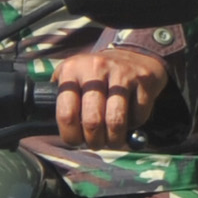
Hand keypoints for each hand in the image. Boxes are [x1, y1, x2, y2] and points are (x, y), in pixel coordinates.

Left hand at [52, 45, 167, 148]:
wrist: (135, 54)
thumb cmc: (98, 74)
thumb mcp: (74, 75)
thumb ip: (62, 96)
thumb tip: (54, 127)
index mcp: (72, 70)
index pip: (66, 113)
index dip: (70, 136)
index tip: (75, 142)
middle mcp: (95, 68)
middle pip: (92, 121)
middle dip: (94, 141)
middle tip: (96, 144)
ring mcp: (121, 73)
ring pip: (115, 121)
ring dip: (114, 140)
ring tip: (112, 140)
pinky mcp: (143, 80)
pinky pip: (137, 116)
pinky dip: (134, 125)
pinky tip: (129, 120)